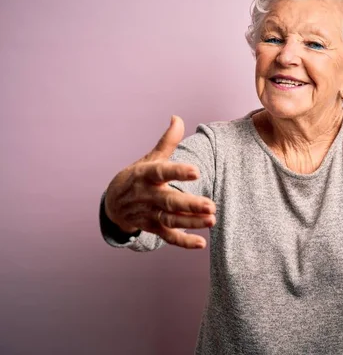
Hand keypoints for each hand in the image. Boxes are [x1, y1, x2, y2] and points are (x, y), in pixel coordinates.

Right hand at [104, 116, 215, 248]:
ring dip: (191, 222)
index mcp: (146, 175)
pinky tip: (201, 243)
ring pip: (170, 220)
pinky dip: (183, 242)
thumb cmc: (138, 177)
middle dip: (190, 204)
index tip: (196, 171)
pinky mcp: (152, 227)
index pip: (162, 172)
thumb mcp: (150, 158)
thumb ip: (168, 141)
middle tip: (212, 205)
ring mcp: (149, 213)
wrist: (112, 203)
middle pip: (169, 201)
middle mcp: (147, 195)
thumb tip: (178, 118)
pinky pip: (168, 237)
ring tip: (212, 220)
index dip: (178, 172)